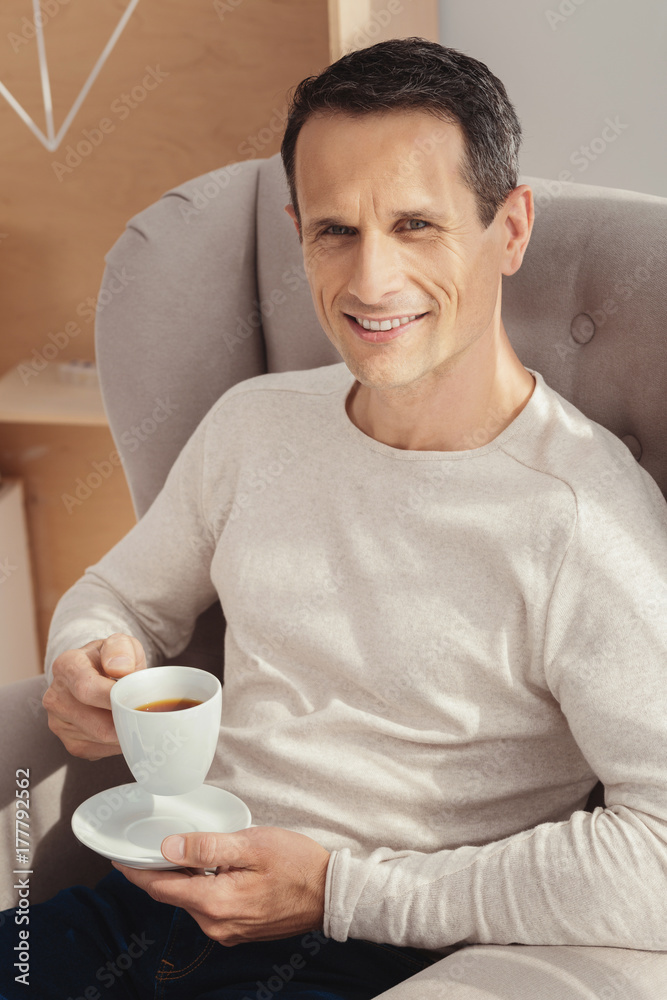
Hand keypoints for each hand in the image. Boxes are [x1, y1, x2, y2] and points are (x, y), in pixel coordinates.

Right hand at [43, 632, 146, 759]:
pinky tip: (123, 727)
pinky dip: (117, 743)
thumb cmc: (112, 659)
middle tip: (146, 714)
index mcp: (66, 666)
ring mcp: (58, 722)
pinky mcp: (68, 743)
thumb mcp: (121, 643)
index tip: (136, 700)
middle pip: (97, 723)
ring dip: (125, 733)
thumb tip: (121, 668)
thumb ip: (121, 649)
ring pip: (101, 740)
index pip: (87, 689)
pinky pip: (99, 751)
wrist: (97, 674)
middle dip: (127, 720)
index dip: (115, 699)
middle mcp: (55, 696)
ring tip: (136, 717)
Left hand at [112, 825, 330, 945]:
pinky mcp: (239, 930)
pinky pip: (209, 908)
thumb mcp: (251, 844)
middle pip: (174, 896)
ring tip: (184, 851)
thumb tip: (168, 848)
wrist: (330, 893)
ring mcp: (228, 931)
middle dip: (159, 871)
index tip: (119, 857)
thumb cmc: (297, 864)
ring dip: (183, 879)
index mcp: (215, 903)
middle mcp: (217, 925)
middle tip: (150, 845)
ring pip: (191, 902)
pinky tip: (210, 869)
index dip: (137, 871)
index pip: (161, 888)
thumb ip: (207, 848)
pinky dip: (202, 888)